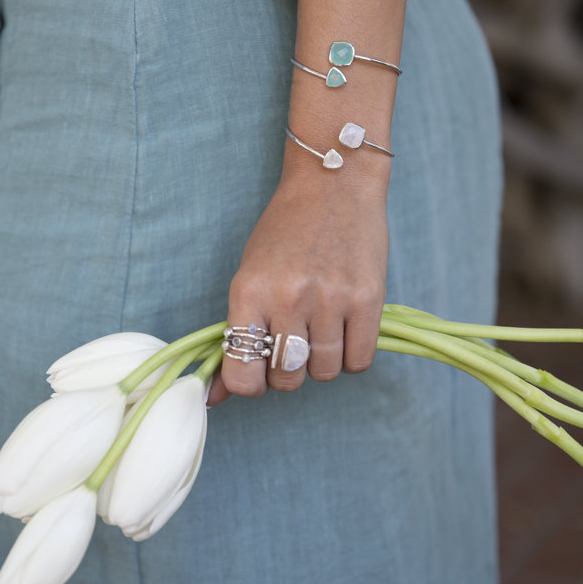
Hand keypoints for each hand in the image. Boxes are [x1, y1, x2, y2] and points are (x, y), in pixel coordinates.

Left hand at [210, 169, 388, 404]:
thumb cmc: (285, 233)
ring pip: (323, 373)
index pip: (243, 373)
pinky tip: (345, 330)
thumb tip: (214, 399)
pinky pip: (358, 361)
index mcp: (249, 290)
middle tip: (294, 341)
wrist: (333, 184)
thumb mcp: (250, 276)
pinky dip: (351, 356)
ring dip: (322, 362)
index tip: (258, 371)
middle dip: (289, 371)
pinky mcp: (368, 298)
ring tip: (322, 328)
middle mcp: (287, 297)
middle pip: (287, 378)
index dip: (250, 384)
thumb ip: (235, 336)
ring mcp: (330, 298)